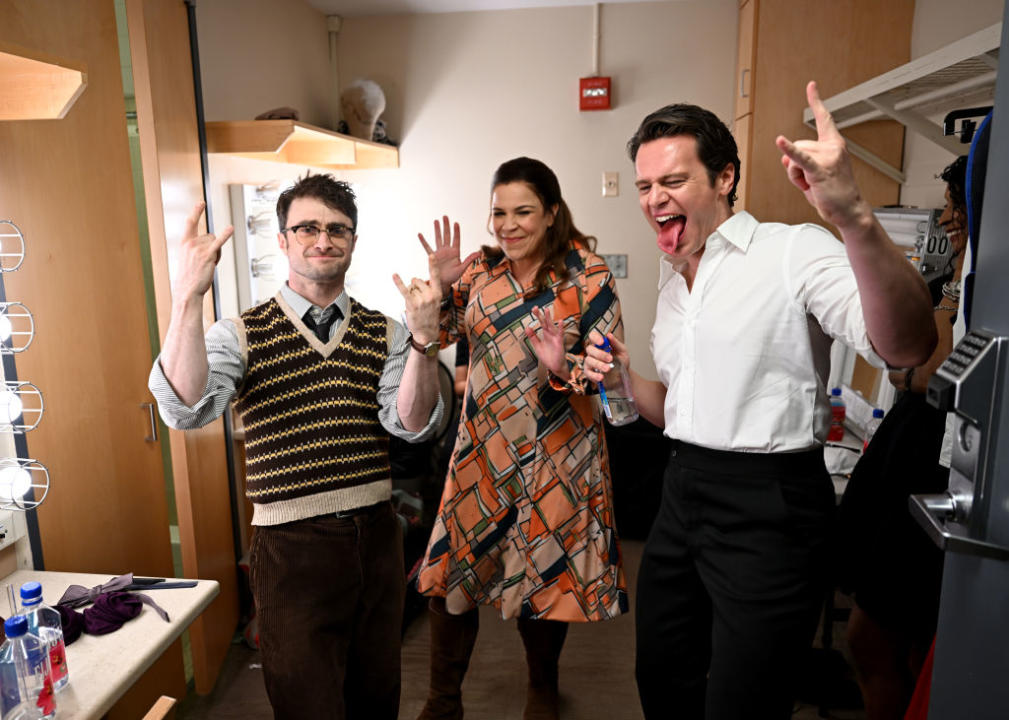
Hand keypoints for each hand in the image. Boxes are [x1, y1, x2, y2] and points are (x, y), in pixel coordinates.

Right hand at [176, 202, 233, 302]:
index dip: (196, 212)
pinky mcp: (208, 255)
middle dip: (212, 247)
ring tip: (208, 264)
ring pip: (216, 242)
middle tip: (204, 261)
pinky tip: (231, 228)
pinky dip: (225, 235)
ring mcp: (198, 249)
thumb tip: (211, 242)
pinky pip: (218, 242)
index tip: (201, 203)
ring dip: (216, 253)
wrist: (187, 290)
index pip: (190, 223)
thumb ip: (195, 247)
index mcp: (184, 242)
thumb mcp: (188, 258)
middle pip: (210, 236)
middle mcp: (190, 243)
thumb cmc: (189, 276)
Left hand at [393, 251, 442, 345]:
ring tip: (415, 306)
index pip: (435, 276)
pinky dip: (398, 283)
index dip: (433, 264)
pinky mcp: (412, 305)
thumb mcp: (435, 301)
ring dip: (409, 295)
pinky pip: (404, 291)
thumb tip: (414, 280)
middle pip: (416, 280)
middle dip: (414, 288)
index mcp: (437, 292)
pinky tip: (394, 275)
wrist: (427, 332)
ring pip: (410, 287)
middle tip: (419, 301)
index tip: (432, 255)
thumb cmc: (429, 315)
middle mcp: (430, 294)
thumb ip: (428, 289)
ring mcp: (422, 300)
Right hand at [418, 216, 478, 294]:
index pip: (456, 239)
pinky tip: (420, 234)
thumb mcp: (462, 268)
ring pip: (438, 239)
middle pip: (447, 236)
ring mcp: (440, 252)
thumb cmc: (453, 277)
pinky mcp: (432, 256)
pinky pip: (427, 248)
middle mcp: (447, 250)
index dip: (456, 231)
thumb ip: (470, 259)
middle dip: (446, 226)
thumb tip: (480, 252)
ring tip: (436, 221)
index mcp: (456, 253)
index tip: (456, 223)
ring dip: (437, 230)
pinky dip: (423, 241)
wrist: (443, 283)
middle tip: (445, 216)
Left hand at [525, 306, 566, 376]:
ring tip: (546, 310)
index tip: (534, 309)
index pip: (541, 323)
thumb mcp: (537, 346)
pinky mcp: (559, 343)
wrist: (554, 366)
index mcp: (545, 334)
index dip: (538, 316)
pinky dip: (561, 328)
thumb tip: (527, 327)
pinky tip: (561, 322)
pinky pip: (560, 334)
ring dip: (549, 318)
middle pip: (545, 323)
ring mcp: (555, 338)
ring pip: (551, 326)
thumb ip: (532, 337)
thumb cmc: (548, 356)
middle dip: (541, 315)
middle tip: (536, 308)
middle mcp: (550, 334)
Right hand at [583, 330, 628, 383]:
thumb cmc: (621, 361)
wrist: (623, 376)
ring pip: (589, 360)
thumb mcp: (622, 351)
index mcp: (600, 344)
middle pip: (590, 349)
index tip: (602, 342)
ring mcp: (590, 363)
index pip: (593, 336)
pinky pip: (588, 373)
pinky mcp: (589, 373)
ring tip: (608, 369)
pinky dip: (594, 375)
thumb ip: (616, 343)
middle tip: (610, 359)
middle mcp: (593, 352)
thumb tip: (609, 335)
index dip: (595, 337)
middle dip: (600, 354)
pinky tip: (601, 377)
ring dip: (599, 364)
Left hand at [775, 81, 870, 230]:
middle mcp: (833, 147)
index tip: (811, 85)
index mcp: (834, 144)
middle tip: (810, 181)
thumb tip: (785, 154)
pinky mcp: (820, 170)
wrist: (849, 210)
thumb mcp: (814, 172)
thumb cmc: (834, 192)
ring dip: (796, 175)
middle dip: (796, 166)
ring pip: (795, 157)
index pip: (824, 118)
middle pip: (799, 145)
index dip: (816, 101)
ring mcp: (828, 158)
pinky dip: (789, 151)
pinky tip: (780, 141)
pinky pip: (800, 158)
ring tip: (811, 184)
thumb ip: (799, 159)